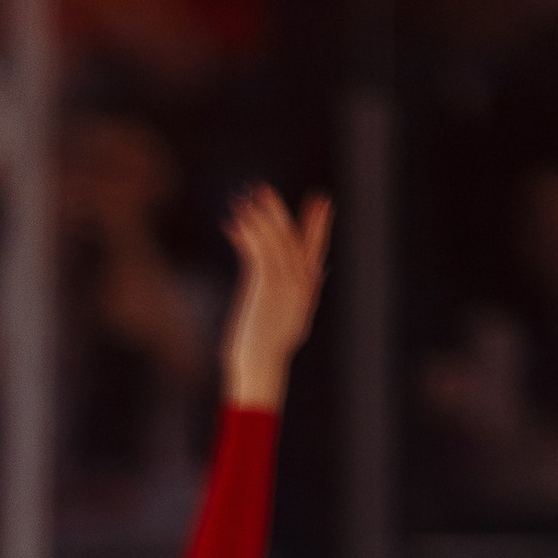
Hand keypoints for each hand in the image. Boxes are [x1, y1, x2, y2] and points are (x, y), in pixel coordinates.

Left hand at [221, 182, 330, 408]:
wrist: (259, 368)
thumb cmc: (267, 351)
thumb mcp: (290, 318)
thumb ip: (302, 293)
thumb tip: (318, 272)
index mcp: (307, 292)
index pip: (314, 251)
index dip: (317, 226)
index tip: (321, 202)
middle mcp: (301, 286)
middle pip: (294, 240)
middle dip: (280, 213)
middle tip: (266, 189)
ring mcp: (286, 286)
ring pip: (276, 242)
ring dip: (261, 217)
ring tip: (247, 197)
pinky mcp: (267, 289)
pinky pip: (259, 253)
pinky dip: (248, 235)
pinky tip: (236, 222)